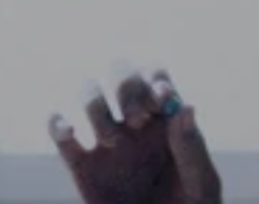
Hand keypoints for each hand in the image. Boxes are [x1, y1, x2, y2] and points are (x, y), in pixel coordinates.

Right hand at [53, 70, 220, 203]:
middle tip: (139, 120)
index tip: (160, 101)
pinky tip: (70, 132)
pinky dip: (57, 124)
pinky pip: (61, 135)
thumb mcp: (201, 184)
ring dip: (97, 107)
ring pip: (89, 94)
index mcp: (168, 122)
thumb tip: (185, 106)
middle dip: (126, 87)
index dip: (154, 79)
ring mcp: (107, 142)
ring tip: (114, 142)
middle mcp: (136, 124)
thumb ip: (191, 147)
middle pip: (121, 75)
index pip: (155, 76)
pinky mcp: (82, 166)